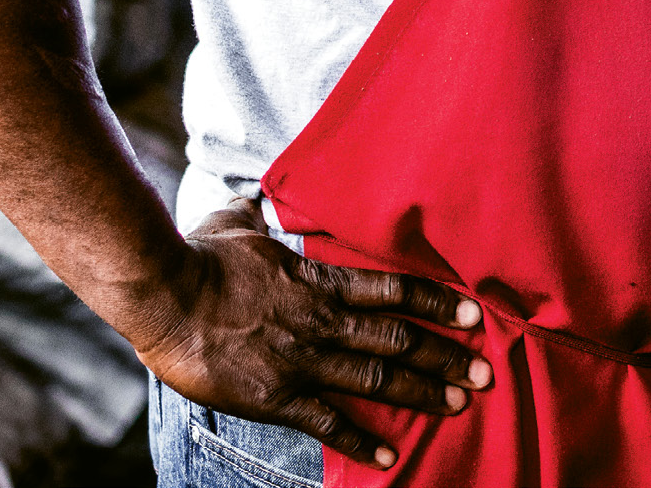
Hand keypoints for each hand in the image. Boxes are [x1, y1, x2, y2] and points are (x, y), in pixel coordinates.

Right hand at [131, 198, 491, 469]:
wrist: (165, 295)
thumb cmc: (201, 256)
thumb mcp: (240, 223)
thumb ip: (261, 213)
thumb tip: (262, 193)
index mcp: (322, 280)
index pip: (397, 290)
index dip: (441, 302)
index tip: (475, 314)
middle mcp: (325, 321)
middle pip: (400, 339)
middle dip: (447, 357)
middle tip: (486, 372)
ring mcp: (303, 360)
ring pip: (376, 378)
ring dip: (422, 393)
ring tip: (460, 404)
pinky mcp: (275, 396)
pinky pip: (327, 422)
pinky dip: (360, 441)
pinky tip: (388, 457)